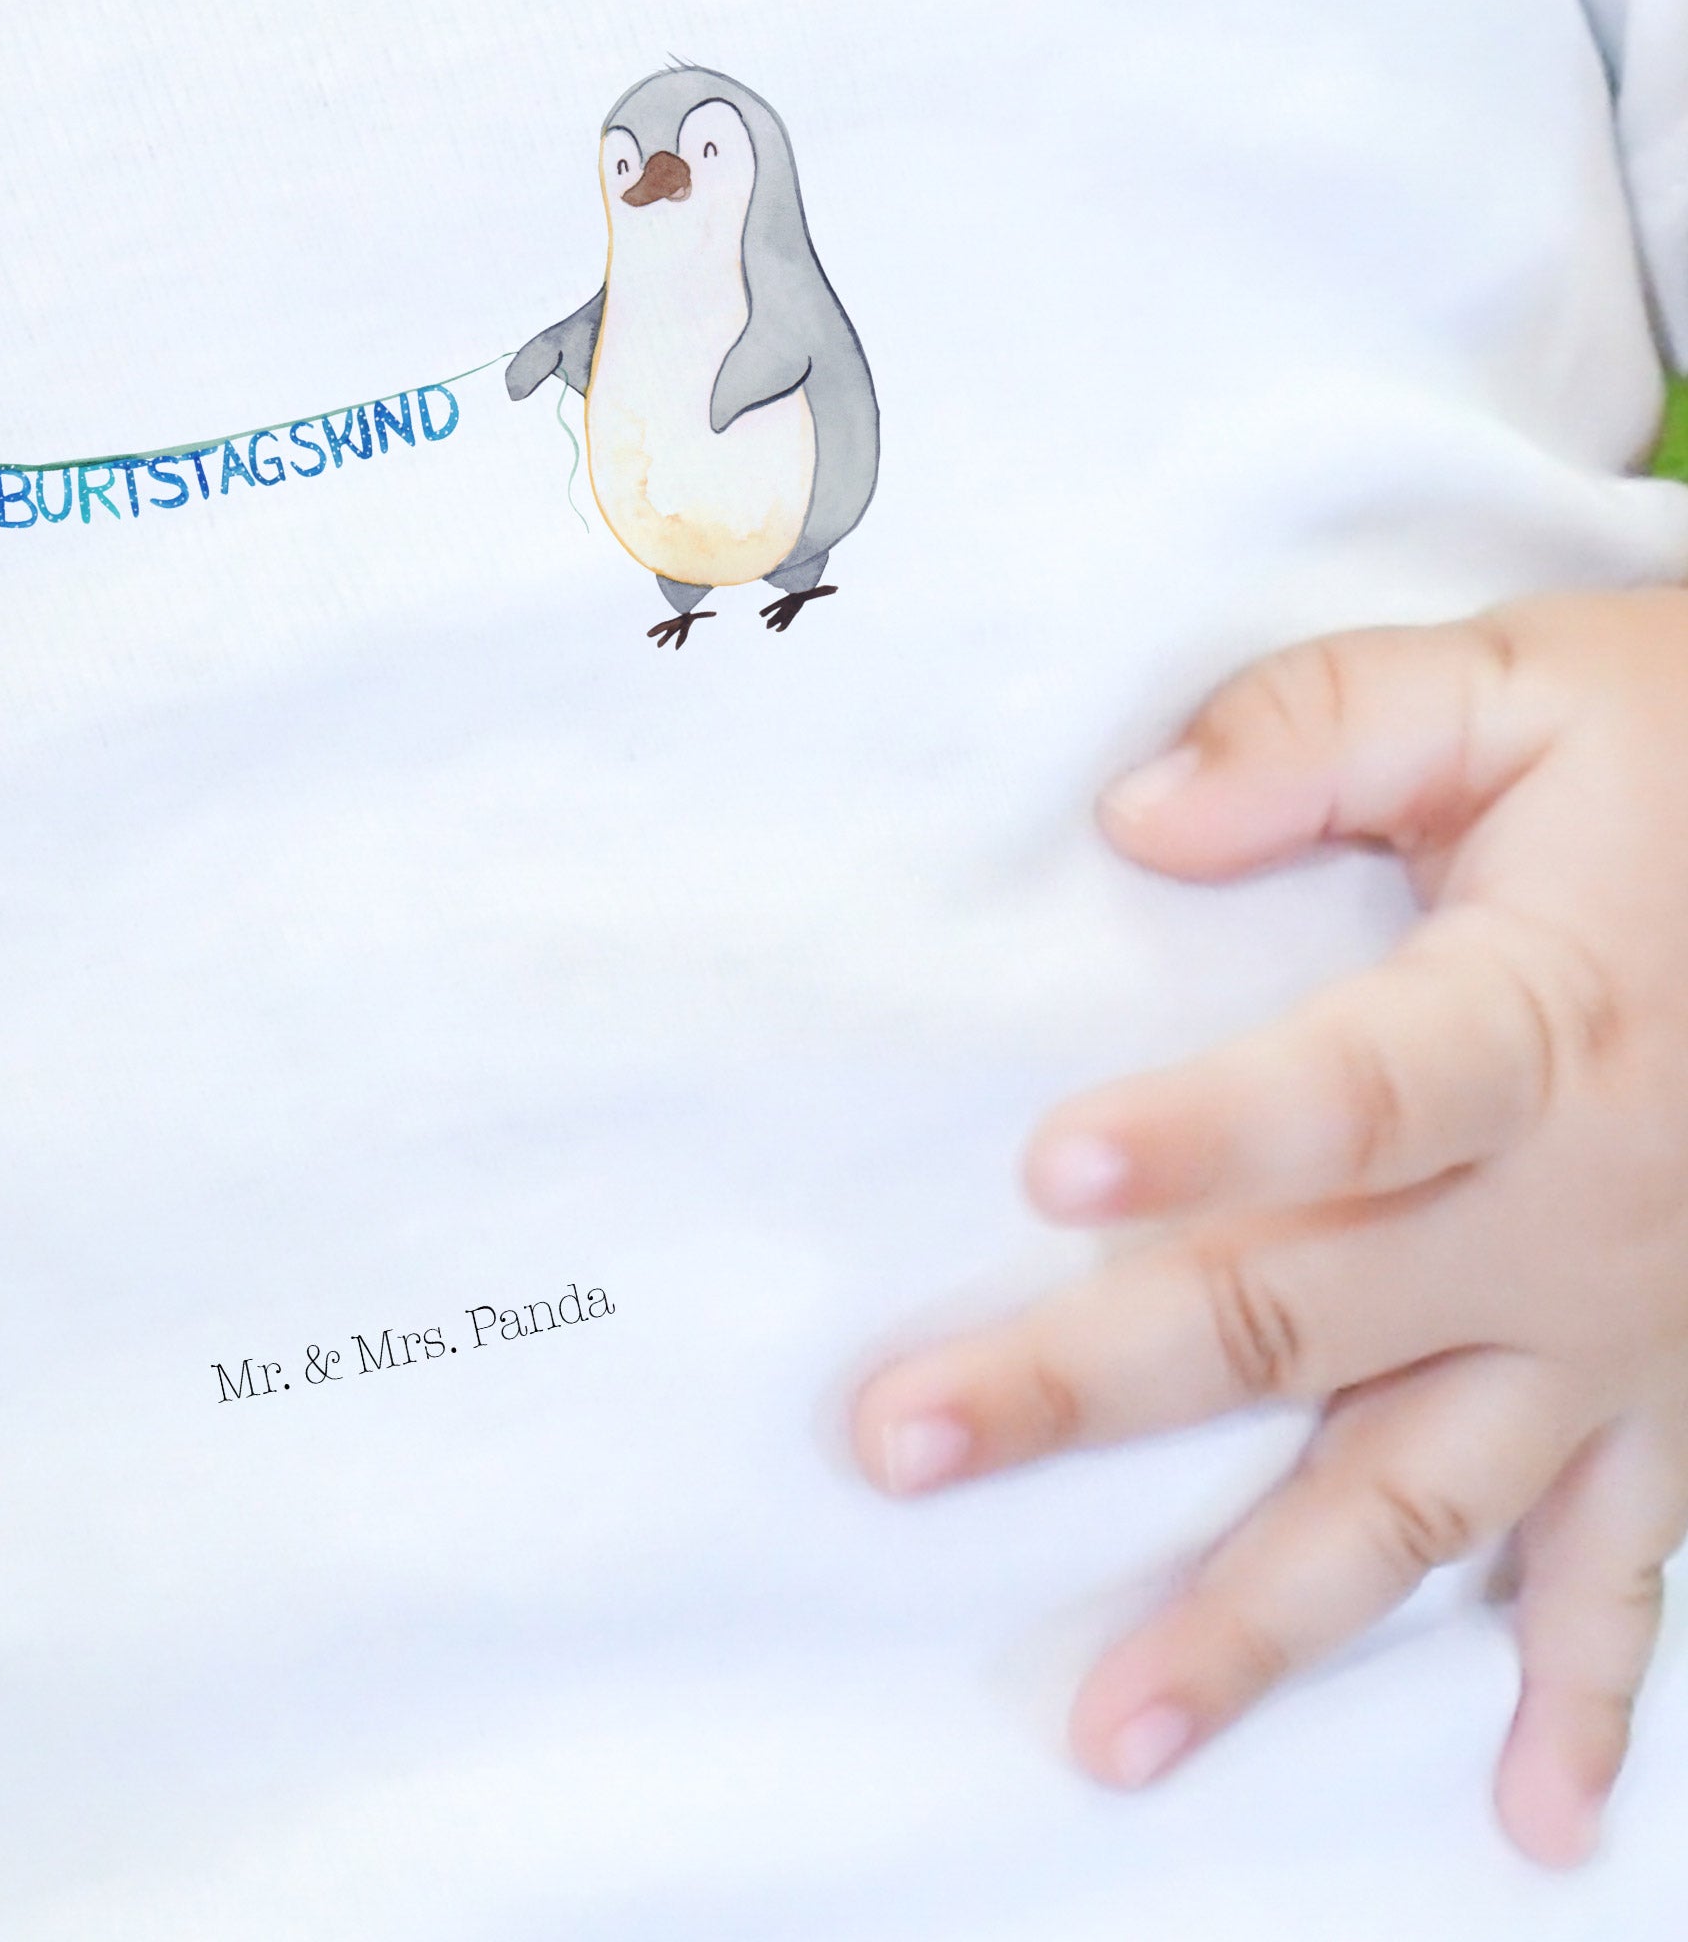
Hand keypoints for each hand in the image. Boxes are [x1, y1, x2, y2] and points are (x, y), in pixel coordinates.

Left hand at [850, 592, 1687, 1866]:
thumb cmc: (1683, 751)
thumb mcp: (1518, 686)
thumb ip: (1321, 729)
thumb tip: (1136, 816)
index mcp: (1535, 1024)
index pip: (1352, 1094)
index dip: (1209, 1133)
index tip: (1050, 1168)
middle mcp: (1576, 1213)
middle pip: (1309, 1317)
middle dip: (1090, 1386)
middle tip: (903, 1447)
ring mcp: (1628, 1330)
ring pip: (1429, 1501)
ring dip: (1269, 1620)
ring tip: (1120, 1731)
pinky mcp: (1676, 1389)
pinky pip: (1631, 1567)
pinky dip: (1582, 1699)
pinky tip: (1526, 1824)